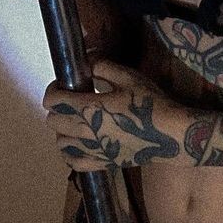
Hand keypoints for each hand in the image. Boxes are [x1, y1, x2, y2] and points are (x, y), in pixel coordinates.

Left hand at [43, 60, 183, 171]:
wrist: (170, 134)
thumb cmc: (149, 103)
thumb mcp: (127, 76)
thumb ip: (101, 66)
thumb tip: (86, 59)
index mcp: (88, 108)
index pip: (53, 100)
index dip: (54, 89)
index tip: (64, 84)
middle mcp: (84, 131)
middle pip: (53, 121)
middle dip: (58, 107)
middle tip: (72, 99)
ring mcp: (92, 151)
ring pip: (60, 143)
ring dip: (63, 130)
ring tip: (77, 121)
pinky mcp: (101, 163)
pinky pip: (73, 163)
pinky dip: (70, 153)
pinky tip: (80, 144)